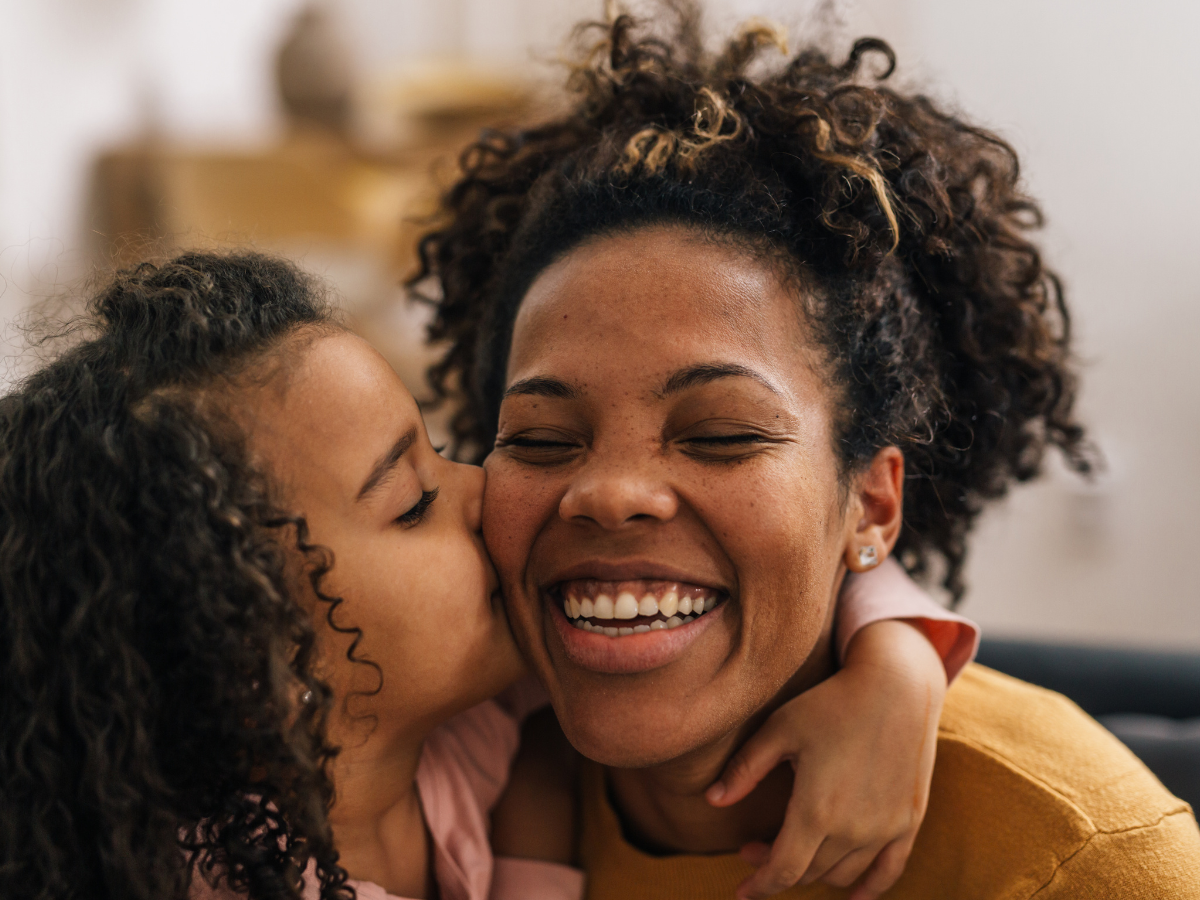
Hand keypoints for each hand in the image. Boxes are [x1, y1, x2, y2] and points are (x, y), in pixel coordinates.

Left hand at [705, 621, 946, 899]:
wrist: (897, 686)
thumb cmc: (830, 703)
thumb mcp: (780, 729)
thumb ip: (744, 769)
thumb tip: (711, 801)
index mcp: (817, 810)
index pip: (783, 870)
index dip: (760, 885)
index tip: (741, 893)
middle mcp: (855, 829)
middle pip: (809, 873)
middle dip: (776, 868)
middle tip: (752, 848)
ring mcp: (887, 828)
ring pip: (843, 876)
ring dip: (814, 873)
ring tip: (793, 850)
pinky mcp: (910, 821)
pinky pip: (888, 872)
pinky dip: (867, 889)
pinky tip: (851, 894)